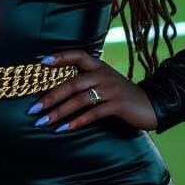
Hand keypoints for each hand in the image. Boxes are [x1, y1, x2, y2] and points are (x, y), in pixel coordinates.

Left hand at [26, 49, 158, 132]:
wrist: (151, 105)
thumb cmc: (122, 96)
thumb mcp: (105, 83)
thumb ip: (87, 82)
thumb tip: (59, 91)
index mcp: (99, 67)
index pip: (78, 55)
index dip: (61, 57)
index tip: (42, 62)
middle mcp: (103, 75)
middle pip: (72, 83)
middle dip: (50, 97)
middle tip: (33, 108)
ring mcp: (110, 89)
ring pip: (79, 100)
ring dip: (59, 112)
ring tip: (43, 122)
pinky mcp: (117, 104)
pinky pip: (93, 113)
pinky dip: (77, 122)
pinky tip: (64, 129)